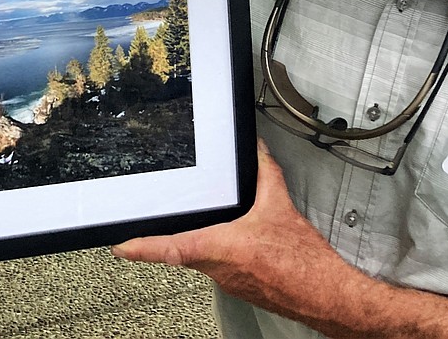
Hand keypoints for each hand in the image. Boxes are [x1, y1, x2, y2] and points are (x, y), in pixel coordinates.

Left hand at [112, 140, 370, 328]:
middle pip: (181, 252)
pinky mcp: (241, 287)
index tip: (120, 246)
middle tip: (147, 229)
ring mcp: (228, 282)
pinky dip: (219, 251)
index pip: (170, 248)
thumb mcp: (281, 206)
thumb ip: (265, 172)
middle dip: (167, 238)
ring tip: (201, 226)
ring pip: (200, 260)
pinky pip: (219, 266)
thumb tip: (257, 151)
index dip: (142, 247)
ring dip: (197, 243)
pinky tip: (234, 241)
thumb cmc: (305, 264)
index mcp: (220, 249)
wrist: (328, 295)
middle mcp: (218, 269)